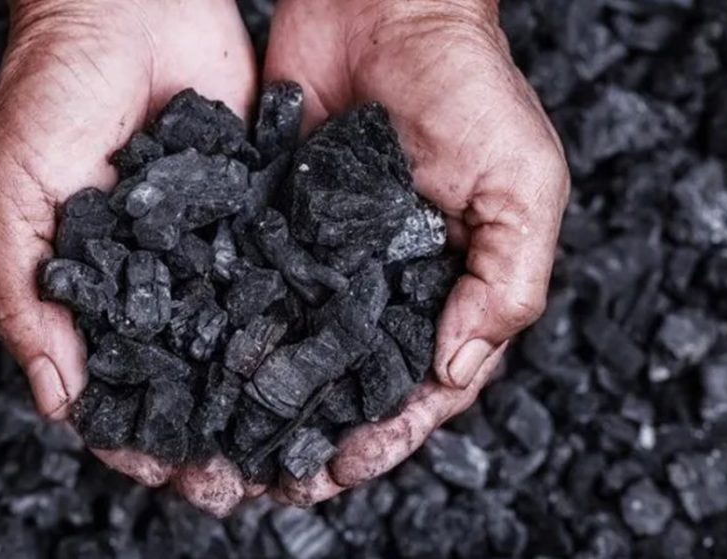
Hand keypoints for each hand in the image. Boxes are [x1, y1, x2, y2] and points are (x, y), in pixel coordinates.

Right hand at [0, 0, 257, 515]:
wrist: (122, 5)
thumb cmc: (46, 94)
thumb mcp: (9, 198)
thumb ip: (24, 298)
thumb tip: (57, 402)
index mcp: (83, 289)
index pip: (107, 385)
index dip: (131, 434)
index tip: (168, 473)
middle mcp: (147, 280)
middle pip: (179, 377)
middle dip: (206, 433)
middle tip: (241, 481)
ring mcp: (203, 250)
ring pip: (233, 341)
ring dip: (256, 397)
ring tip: (289, 445)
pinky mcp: (252, 213)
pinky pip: (275, 277)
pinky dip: (293, 322)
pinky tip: (318, 360)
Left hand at [263, 0, 568, 504]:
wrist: (384, 7)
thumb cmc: (469, 87)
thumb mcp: (521, 183)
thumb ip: (505, 281)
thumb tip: (454, 372)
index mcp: (450, 286)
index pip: (424, 383)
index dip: (390, 433)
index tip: (347, 466)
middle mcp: (384, 282)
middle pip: (352, 381)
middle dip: (320, 434)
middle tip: (279, 479)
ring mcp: (326, 258)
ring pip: (297, 350)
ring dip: (270, 402)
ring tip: (235, 446)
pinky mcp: (276, 226)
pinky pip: (253, 290)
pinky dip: (234, 333)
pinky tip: (205, 368)